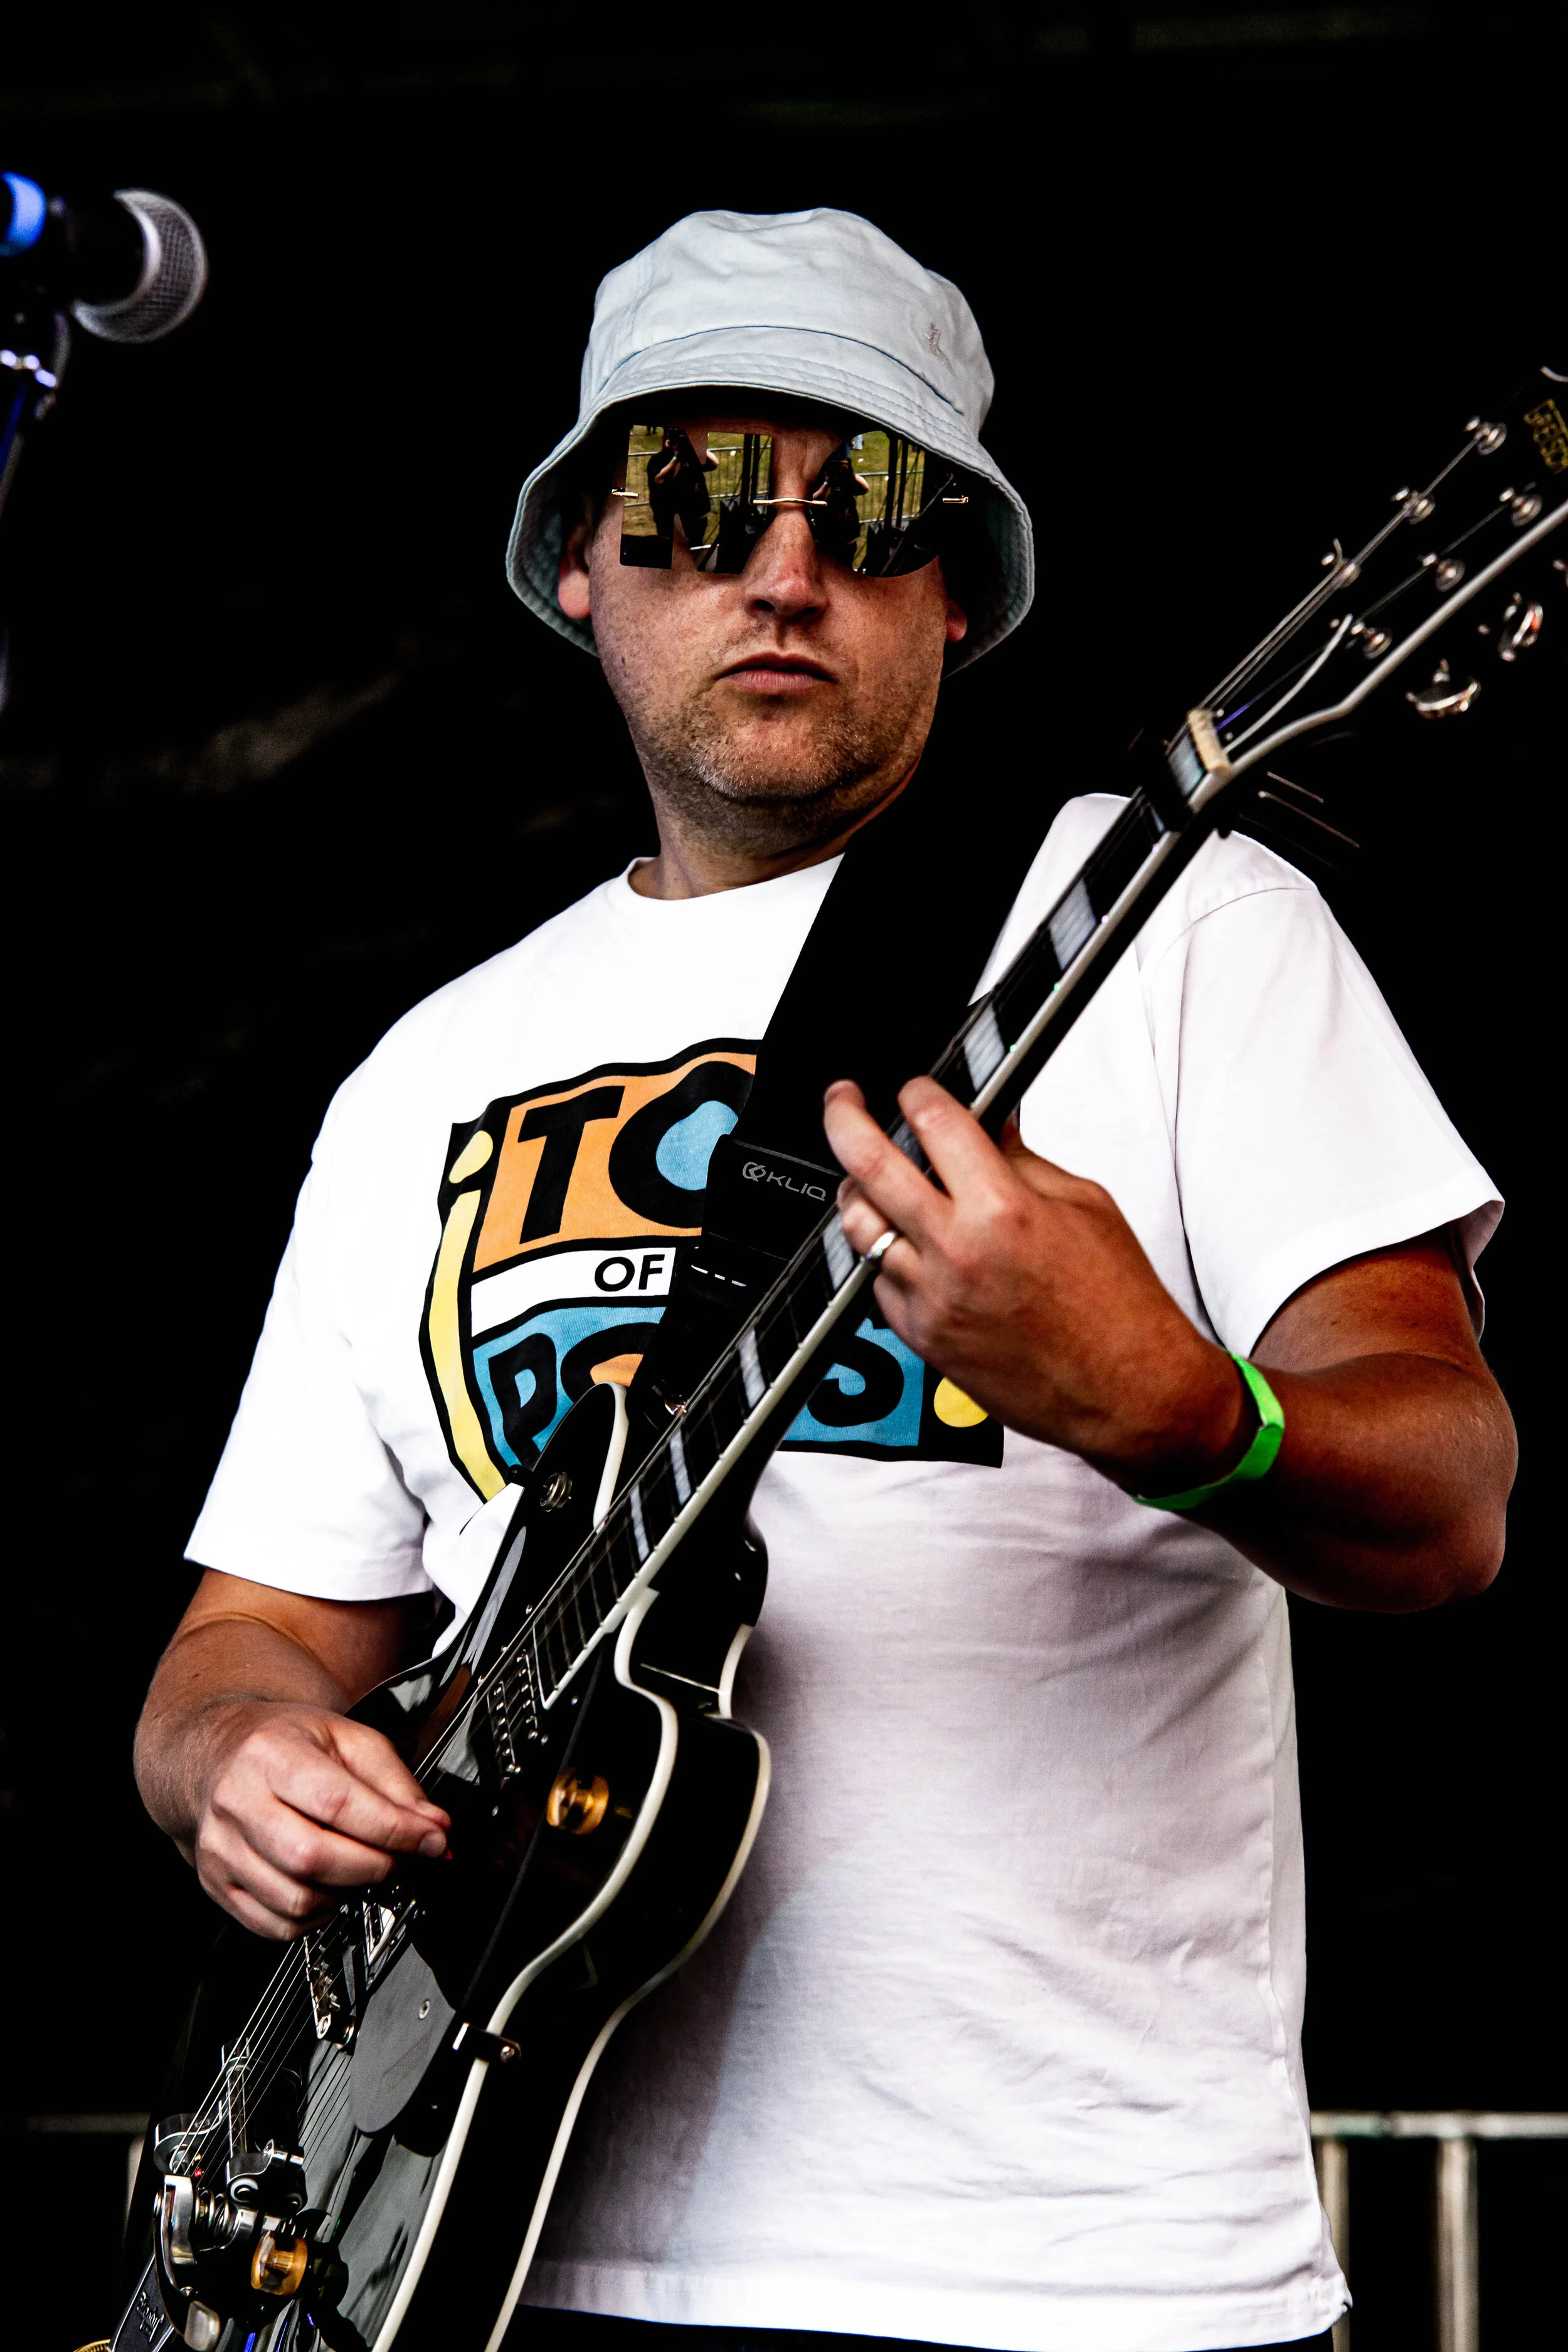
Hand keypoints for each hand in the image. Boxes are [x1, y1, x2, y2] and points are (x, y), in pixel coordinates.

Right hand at [190, 1700, 450, 1939]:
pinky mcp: (217, 1885)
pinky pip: (277, 1925)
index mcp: (269, 1753)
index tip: (432, 1840)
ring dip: (348, 1894)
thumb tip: (434, 1828)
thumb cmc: (283, 1744)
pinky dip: (318, 1916)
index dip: (394, 1830)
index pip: (337, 1802)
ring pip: (296, 1899)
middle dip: (374, 1866)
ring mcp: (220, 1849)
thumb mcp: (347, 1738)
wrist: (217, 1754)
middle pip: (313, 1857)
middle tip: (401, 1858)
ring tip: (365, 1867)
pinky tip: (331, 1887)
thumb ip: (395, 1782)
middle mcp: (236, 1802)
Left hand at [823, 1076, 1246, 1493]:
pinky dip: (884, 1256)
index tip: (913, 1088)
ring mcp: (933, 1297)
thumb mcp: (1086, 1206)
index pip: (934, 1123)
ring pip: (859, 1227)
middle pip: (867, 1164)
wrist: (1128, 1390)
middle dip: (844, 1117)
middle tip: (841, 1101)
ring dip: (856, 1193)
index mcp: (1004, 1208)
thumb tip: (990, 1124)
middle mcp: (958, 1251)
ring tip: (865, 1178)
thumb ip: (1024, 1160)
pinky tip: (906, 1246)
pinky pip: (877, 1283)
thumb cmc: (1119, 1307)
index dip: (916, 1092)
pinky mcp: (923, 1338)